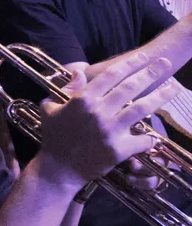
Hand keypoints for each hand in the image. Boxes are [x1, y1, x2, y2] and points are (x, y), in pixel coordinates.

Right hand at [36, 52, 180, 187]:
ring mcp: (109, 130)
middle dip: (150, 72)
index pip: (111, 75)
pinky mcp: (118, 149)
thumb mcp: (50, 107)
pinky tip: (158, 135)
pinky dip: (151, 138)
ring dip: (161, 96)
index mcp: (82, 99)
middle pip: (130, 87)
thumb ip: (66, 89)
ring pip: (142, 108)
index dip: (130, 64)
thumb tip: (79, 72)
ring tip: (175, 87)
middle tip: (165, 64)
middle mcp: (98, 111)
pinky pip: (142, 140)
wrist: (58, 168)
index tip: (143, 57)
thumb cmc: (53, 136)